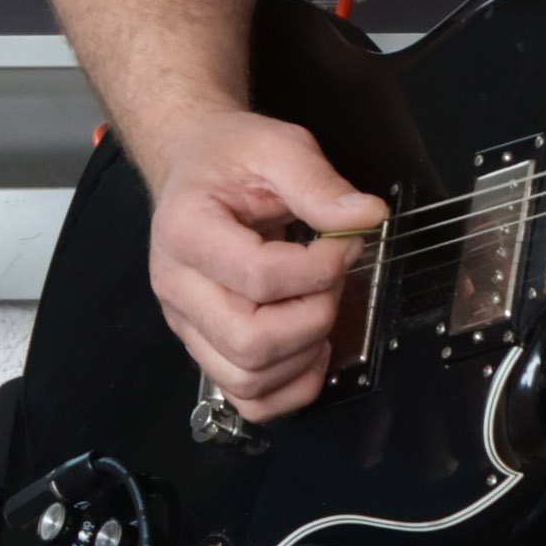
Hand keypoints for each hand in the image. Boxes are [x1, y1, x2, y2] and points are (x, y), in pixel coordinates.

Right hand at [144, 106, 387, 421]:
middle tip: (333, 279)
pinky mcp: (204, 346)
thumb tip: (368, 218)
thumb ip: (321, 184)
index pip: (257, 276)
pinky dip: (290, 388)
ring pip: (248, 378)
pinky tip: (312, 349)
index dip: (318, 268)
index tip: (346, 244)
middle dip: (314, 315)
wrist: (194, 167)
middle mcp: (176, 287)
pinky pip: (247, 398)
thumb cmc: (231, 157)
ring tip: (322, 305)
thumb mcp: (279, 147)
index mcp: (185, 231)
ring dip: (306, 352)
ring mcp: (187, 324)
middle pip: (250, 341)